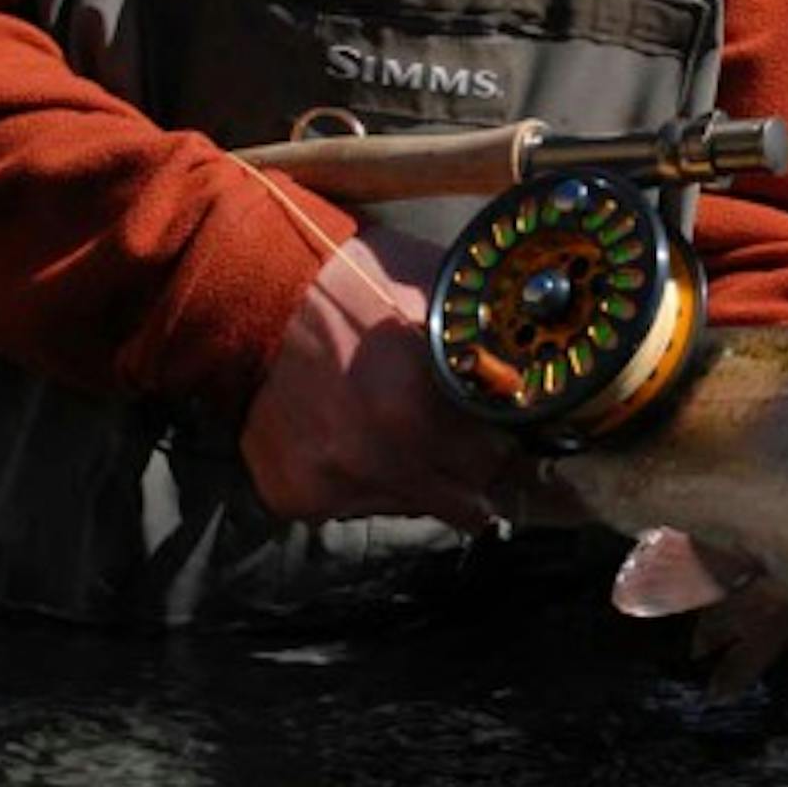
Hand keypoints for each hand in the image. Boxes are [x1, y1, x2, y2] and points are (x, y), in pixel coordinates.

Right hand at [241, 225, 514, 528]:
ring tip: (393, 426)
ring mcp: (332, 485)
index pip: (499, 462)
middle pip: (463, 500)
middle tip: (458, 437)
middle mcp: (377, 462)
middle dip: (469, 469)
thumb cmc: (354, 279)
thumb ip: (487, 342)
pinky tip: (348, 434)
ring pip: (408, 507)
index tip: (502, 432)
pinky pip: (352, 505)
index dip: (505, 443)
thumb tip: (533, 371)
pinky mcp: (295, 496)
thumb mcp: (437, 294)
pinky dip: (359, 479)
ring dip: (414, 478)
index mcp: (419, 411)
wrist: (253, 290)